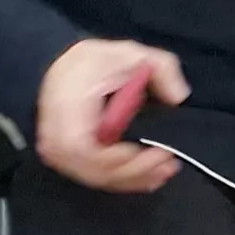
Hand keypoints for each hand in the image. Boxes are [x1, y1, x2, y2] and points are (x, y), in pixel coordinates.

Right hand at [34, 38, 187, 192]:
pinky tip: (148, 178)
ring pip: (97, 179)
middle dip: (135, 171)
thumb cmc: (91, 63)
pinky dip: (124, 181)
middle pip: (93, 170)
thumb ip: (160, 67)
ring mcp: (59, 152)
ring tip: (165, 170)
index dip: (117, 158)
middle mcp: (56, 135)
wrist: (60, 69)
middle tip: (168, 161)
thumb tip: (177, 96)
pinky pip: (95, 179)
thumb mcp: (127, 53)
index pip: (82, 147)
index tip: (151, 151)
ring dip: (134, 179)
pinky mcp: (67, 161)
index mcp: (67, 107)